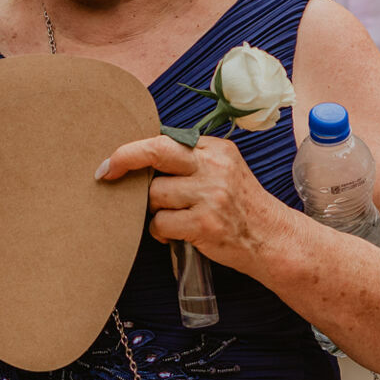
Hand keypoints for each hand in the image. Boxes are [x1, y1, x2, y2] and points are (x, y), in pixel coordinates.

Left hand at [100, 133, 284, 271]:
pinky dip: (160, 232)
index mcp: (215, 149)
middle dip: (125, 160)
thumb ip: (191, 161)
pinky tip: (174, 235)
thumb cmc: (240, 207)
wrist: (273, 240)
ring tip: (170, 218)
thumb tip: (141, 158)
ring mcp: (210, 195)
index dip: (133, 150)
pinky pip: (160, 224)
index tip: (112, 161)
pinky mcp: (205, 224)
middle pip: (156, 153)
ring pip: (154, 195)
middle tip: (106, 173)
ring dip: (153, 210)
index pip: (165, 140)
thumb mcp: (224, 170)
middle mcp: (213, 167)